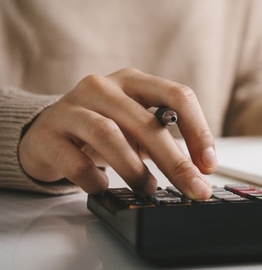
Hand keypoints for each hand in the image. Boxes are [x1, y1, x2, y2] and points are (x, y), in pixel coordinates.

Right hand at [19, 68, 216, 198]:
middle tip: (193, 188)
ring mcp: (72, 108)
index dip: (199, 131)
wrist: (45, 131)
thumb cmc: (101, 128)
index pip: (177, 96)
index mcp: (133, 81)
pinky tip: (104, 186)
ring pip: (109, 135)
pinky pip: (75, 161)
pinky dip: (95, 179)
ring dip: (135, 169)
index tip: (208, 164)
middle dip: (175, 161)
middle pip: (146, 122)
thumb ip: (163, 139)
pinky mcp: (48, 135)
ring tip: (148, 188)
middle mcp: (103, 88)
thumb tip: (198, 172)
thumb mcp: (135, 125)